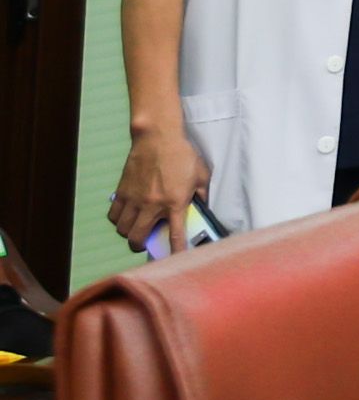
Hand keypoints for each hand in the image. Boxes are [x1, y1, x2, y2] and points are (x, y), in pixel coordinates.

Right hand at [110, 119, 210, 249]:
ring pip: (123, 229)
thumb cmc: (182, 155)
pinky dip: (118, 220)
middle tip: (145, 244)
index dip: (176, 251)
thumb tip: (203, 207)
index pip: (176, 235)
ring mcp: (134, 199)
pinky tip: (126, 217)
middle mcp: (152, 205)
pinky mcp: (122, 192)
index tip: (176, 260)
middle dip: (140, 246)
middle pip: (137, 238)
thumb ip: (202, 194)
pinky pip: (114, 215)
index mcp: (175, 203)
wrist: (157, 138)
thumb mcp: (201, 175)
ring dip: (129, 234)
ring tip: (136, 230)